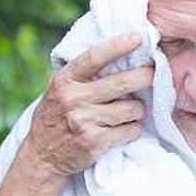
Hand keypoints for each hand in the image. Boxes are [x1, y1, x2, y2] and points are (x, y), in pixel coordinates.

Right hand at [23, 33, 152, 179]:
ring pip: (132, 109)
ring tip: (130, 112)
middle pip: (122, 83)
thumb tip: (114, 52)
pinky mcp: (96, 141)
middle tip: (154, 74)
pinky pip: (131, 130)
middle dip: (145, 77)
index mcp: (64, 81)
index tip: (137, 38)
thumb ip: (79, 75)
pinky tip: (123, 130)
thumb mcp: (57, 91)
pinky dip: (133, 130)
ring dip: (137, 110)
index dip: (118, 46)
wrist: (42, 157)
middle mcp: (73, 98)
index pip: (94, 57)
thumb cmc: (55, 118)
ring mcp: (84, 120)